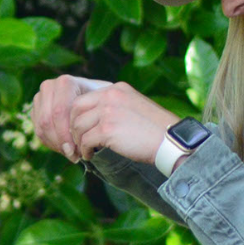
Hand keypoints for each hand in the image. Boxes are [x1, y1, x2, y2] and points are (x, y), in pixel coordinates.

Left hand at [32, 76, 179, 165]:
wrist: (170, 140)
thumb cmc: (154, 129)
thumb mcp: (134, 106)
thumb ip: (115, 107)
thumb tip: (95, 120)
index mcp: (116, 88)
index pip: (85, 99)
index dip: (78, 116)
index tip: (81, 130)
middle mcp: (110, 96)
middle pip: (76, 110)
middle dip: (73, 127)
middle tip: (78, 141)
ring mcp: (108, 112)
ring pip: (78, 126)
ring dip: (78, 141)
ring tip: (84, 150)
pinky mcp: (107, 129)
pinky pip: (85, 141)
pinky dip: (85, 150)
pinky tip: (90, 156)